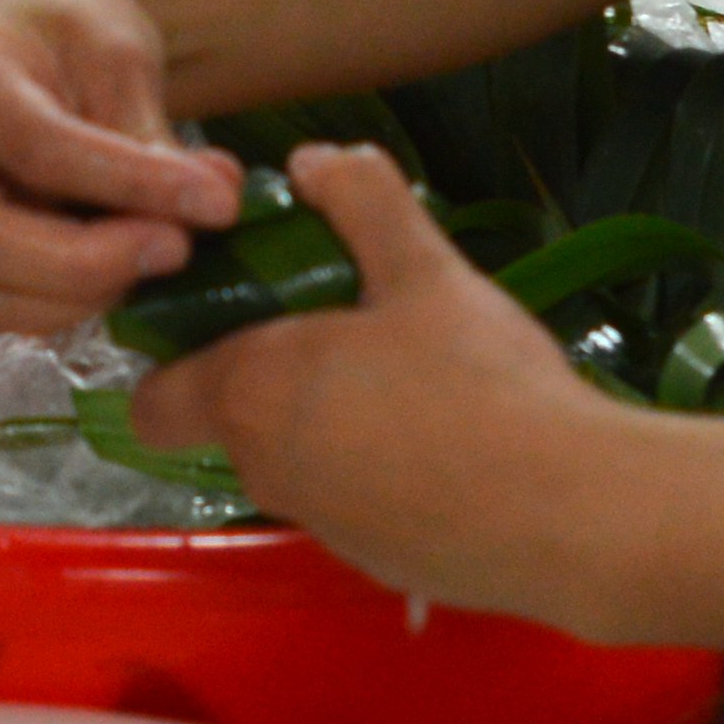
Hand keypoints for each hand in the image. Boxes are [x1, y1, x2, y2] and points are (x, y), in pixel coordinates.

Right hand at [0, 0, 238, 333]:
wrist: (41, 30)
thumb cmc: (77, 25)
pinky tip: (119, 264)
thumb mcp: (120, 55)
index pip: (32, 144)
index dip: (126, 184)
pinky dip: (67, 305)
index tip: (216, 204)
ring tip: (157, 249)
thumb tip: (212, 209)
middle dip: (86, 263)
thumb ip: (149, 137)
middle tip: (178, 248)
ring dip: (83, 294)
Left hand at [135, 142, 626, 621]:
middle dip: (276, 372)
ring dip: (333, 418)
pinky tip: (452, 434)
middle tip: (350, 320)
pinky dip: (383, 468)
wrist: (570, 515)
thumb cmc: (479, 383)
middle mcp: (268, 471)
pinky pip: (355, 500)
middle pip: (234, 419)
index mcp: (254, 395)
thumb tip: (310, 161)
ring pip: (299, 459)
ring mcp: (324, 527)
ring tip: (414, 371)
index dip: (177, 357)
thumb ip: (361, 200)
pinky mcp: (379, 562)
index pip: (153, 400)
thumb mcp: (424, 268)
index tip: (237, 314)